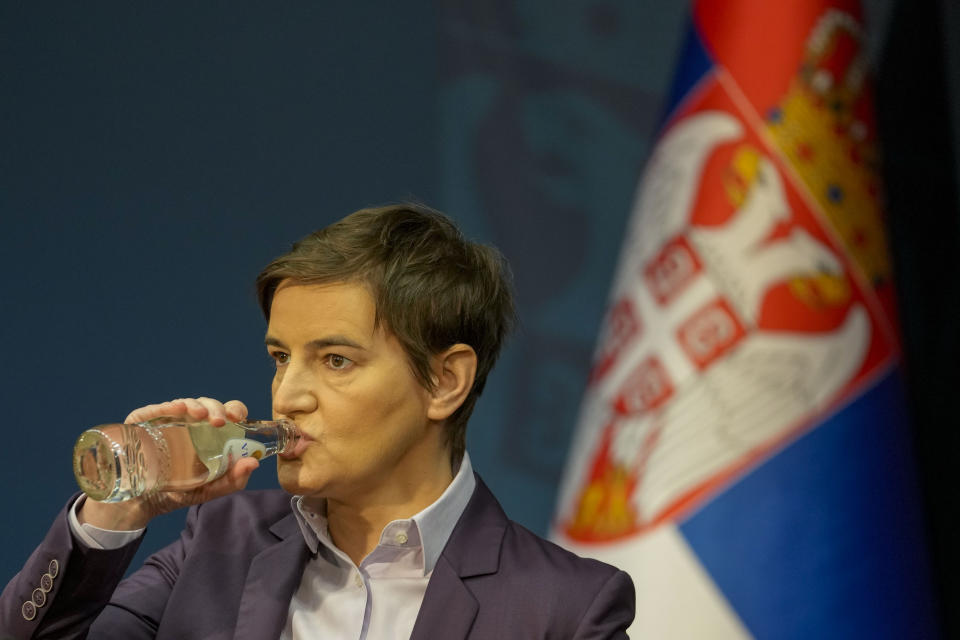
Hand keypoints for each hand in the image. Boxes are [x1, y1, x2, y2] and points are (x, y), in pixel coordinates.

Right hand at [78, 397, 257, 530]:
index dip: (234, 410)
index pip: (225, 413)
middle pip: (206, 405)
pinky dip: (167, 407)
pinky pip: (155, 410)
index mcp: (208, 433)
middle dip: (216, 409)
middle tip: (220, 422)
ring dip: (195, 405)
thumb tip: (253, 462)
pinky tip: (177, 410)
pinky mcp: (142, 423)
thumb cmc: (176, 491)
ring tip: (200, 415)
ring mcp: (166, 421)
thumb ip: (232, 480)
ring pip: (184, 404)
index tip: (239, 419)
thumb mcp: (208, 490)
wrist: (140, 504)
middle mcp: (189, 423)